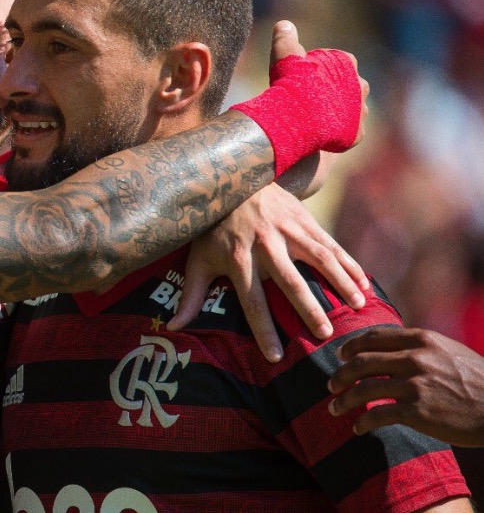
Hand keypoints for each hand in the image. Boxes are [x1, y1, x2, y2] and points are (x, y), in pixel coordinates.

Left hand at [170, 183, 366, 361]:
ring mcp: (287, 230)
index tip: (275, 357)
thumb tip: (173, 328)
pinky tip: (364, 284)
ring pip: (318, 258)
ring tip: (357, 307)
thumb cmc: (213, 228)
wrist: (231, 179)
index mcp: (237, 258)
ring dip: (339, 282)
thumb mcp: (197, 258)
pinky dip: (349, 263)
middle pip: (289, 280)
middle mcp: (264, 244)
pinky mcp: (305, 220)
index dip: (262, 329)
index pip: (251, 300)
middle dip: (307, 308)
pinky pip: (331, 244)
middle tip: (324, 335)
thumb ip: (191, 294)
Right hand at [269, 20, 369, 150]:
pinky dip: (338, 134)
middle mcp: (360, 85)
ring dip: (337, 113)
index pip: (337, 62)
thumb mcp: (285, 56)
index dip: (319, 70)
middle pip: (348, 86)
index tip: (303, 77)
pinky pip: (350, 133)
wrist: (297, 116)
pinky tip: (321, 135)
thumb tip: (283, 24)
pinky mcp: (357, 133)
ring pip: (351, 110)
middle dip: (333, 91)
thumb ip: (286, 40)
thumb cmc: (292, 82)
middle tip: (309, 99)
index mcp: (347, 63)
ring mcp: (361, 110)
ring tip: (314, 119)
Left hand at [328, 326, 483, 446]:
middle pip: (362, 362)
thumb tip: (390, 348)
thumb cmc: (477, 380)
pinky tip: (358, 427)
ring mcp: (416, 384)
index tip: (340, 355)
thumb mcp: (449, 351)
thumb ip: (420, 347)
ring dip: (343, 399)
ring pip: (364, 389)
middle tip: (331, 384)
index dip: (352, 346)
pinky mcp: (418, 411)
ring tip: (334, 407)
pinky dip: (363, 422)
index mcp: (422, 339)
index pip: (375, 336)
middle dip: (340, 374)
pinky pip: (379, 415)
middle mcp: (416, 358)